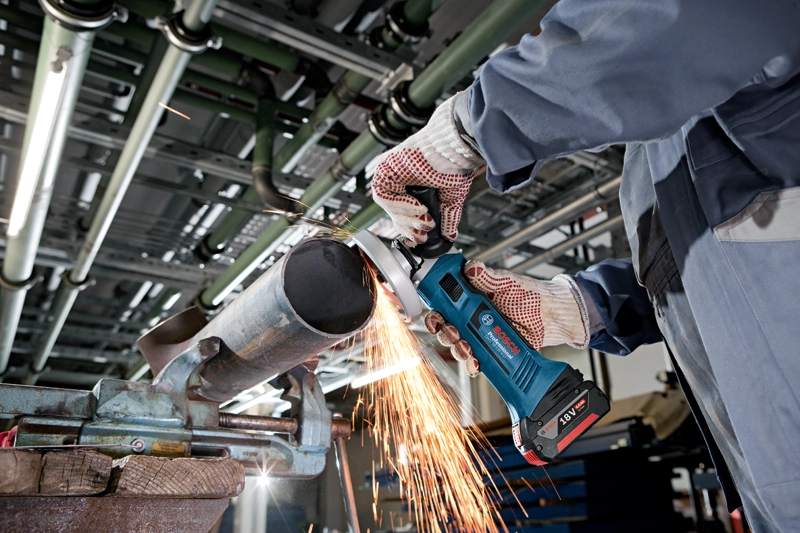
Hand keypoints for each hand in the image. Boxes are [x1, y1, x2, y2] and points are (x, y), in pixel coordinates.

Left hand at [372, 94, 483, 246]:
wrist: (452, 149)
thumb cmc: (454, 165)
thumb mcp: (451, 198)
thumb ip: (447, 217)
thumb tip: (449, 235)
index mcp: (412, 185)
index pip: (403, 214)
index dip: (411, 229)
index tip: (421, 239)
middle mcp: (399, 180)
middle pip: (395, 213)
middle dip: (409, 227)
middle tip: (423, 235)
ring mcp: (390, 174)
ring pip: (388, 207)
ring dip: (407, 218)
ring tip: (425, 219)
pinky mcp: (384, 168)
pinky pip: (383, 195)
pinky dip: (400, 205)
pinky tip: (418, 207)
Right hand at [424, 260, 589, 376]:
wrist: (552, 316)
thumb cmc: (530, 295)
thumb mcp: (508, 283)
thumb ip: (488, 276)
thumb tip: (471, 267)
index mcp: (471, 300)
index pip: (445, 307)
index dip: (435, 314)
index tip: (435, 316)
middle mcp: (473, 319)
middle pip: (447, 329)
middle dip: (444, 333)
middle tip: (453, 332)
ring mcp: (482, 337)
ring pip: (459, 347)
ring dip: (457, 349)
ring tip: (466, 347)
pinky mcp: (493, 352)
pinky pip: (476, 362)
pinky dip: (472, 365)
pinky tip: (476, 362)